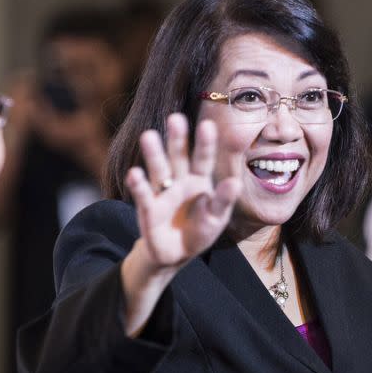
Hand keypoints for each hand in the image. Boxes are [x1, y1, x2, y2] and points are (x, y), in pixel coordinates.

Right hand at [126, 113, 241, 269]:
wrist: (178, 254)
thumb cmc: (200, 231)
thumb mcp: (217, 218)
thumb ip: (224, 200)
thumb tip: (235, 183)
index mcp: (199, 180)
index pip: (203, 159)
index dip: (205, 143)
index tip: (208, 124)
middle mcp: (179, 181)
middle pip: (178, 157)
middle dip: (177, 139)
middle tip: (176, 118)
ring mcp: (162, 193)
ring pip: (159, 170)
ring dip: (154, 154)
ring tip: (149, 136)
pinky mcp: (148, 209)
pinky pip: (144, 195)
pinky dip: (139, 185)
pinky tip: (135, 173)